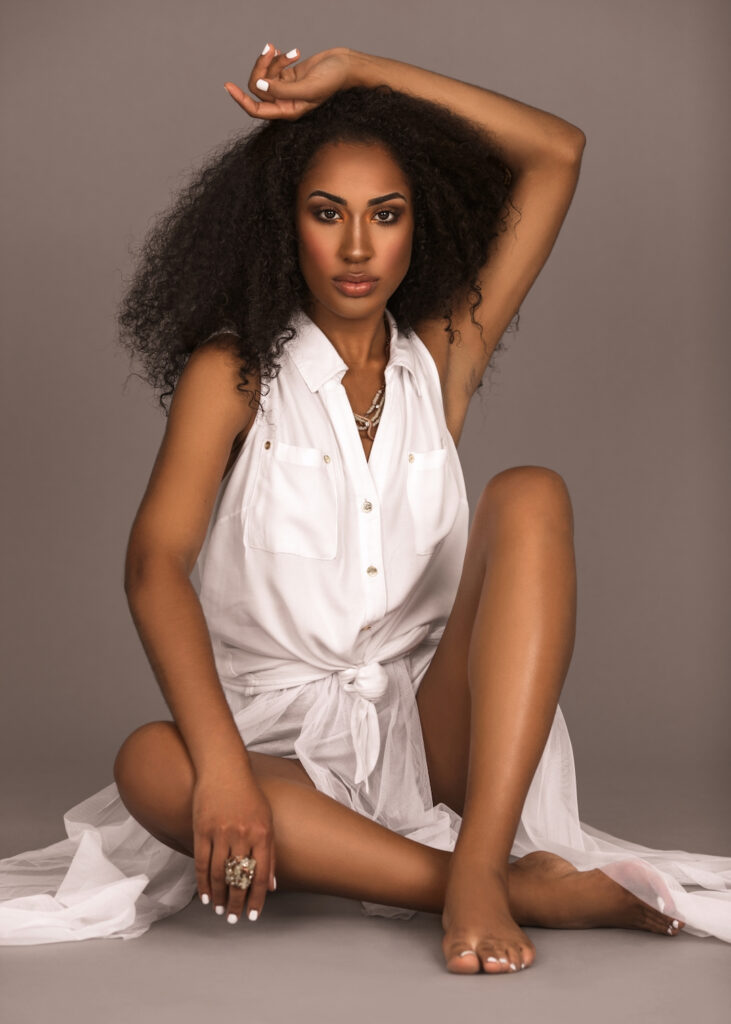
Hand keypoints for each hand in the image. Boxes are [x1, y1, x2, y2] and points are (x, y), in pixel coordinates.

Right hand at [192, 765, 275, 922]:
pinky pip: (202, 863)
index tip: (254, 915)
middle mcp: (243, 834)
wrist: (224, 769)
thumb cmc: (249, 794)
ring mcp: (221, 832)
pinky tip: (206, 896)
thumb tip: (272, 884)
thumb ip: (270, 851)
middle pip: (239, 878)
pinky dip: (203, 883)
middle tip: (234, 918)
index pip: (261, 874)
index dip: (257, 898)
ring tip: (220, 910)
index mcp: (262, 833)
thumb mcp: (267, 819)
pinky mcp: (202, 830)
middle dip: (237, 902)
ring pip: (220, 874)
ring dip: (220, 896)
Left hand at [224, 44, 352, 120]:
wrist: (348, 66)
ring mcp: (286, 88)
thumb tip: (260, 88)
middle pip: (258, 88)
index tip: (228, 86)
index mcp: (289, 111)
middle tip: (270, 50)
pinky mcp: (289, 75)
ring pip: (265, 75)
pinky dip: (280, 57)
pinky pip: (274, 66)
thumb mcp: (308, 87)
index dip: (241, 100)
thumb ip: (283, 90)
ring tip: (287, 51)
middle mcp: (285, 102)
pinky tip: (295, 52)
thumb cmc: (334, 79)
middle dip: (261, 67)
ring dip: (271, 60)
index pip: (258, 110)